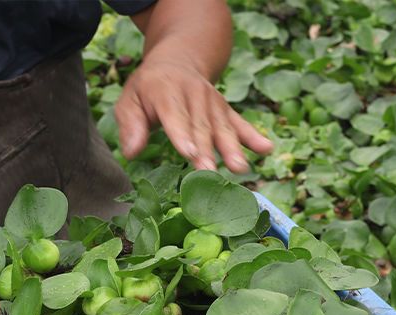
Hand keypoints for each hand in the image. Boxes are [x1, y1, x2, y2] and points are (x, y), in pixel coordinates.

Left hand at [114, 50, 273, 172]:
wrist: (178, 59)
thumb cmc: (148, 88)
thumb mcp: (129, 100)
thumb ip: (131, 126)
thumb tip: (131, 152)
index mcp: (166, 91)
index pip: (175, 116)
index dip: (183, 135)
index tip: (190, 154)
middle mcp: (193, 94)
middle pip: (201, 126)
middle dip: (207, 150)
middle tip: (210, 174)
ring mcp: (212, 101)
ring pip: (222, 127)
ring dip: (231, 148)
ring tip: (239, 168)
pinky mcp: (224, 109)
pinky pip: (239, 123)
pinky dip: (253, 136)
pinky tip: (266, 149)